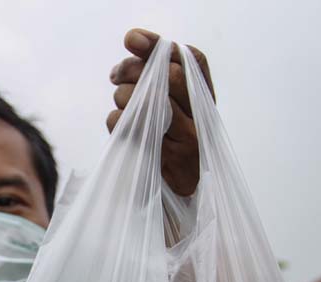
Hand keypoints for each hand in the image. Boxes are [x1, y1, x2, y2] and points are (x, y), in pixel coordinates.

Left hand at [107, 29, 214, 196]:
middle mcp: (201, 118)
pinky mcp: (169, 161)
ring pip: (151, 99)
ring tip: (121, 104)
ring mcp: (188, 140)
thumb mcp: (164, 114)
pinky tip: (118, 127)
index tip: (131, 38)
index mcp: (204, 101)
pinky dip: (116, 122)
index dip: (160, 45)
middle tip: (116, 75)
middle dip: (134, 69)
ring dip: (123, 96)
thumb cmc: (166, 152)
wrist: (177, 204)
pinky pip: (131, 129)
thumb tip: (132, 42)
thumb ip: (153, 79)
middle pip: (170, 75)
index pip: (192, 60)